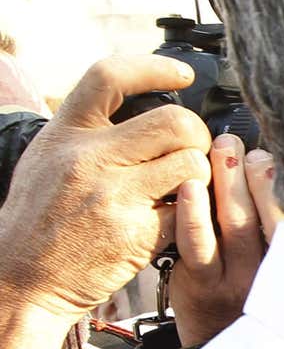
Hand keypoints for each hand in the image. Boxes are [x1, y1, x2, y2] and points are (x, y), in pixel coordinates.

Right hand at [0, 55, 209, 318]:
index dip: (154, 67)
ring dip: (199, 173)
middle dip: (195, 134)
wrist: (19, 281)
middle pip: (174, 121)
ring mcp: (113, 197)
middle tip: (189, 151)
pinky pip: (189, 209)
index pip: (110, 77)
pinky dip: (190, 212)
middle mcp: (88, 159)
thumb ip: (89, 131)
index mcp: (64, 134)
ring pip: (191, 162)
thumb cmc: (38, 219)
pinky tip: (172, 217)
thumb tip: (143, 103)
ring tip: (182, 186)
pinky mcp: (136, 234)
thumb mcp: (47, 159)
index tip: (183, 75)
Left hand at [169, 138, 283, 346]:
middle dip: (261, 174)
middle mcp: (275, 270)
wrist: (215, 340)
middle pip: (274, 214)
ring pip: (238, 224)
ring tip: (221, 150)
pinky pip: (198, 244)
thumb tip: (262, 161)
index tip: (272, 154)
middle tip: (243, 145)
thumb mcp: (276, 262)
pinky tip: (190, 187)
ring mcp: (238, 278)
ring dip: (229, 181)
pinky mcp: (202, 284)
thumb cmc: (246, 290)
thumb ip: (274, 220)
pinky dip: (194, 212)